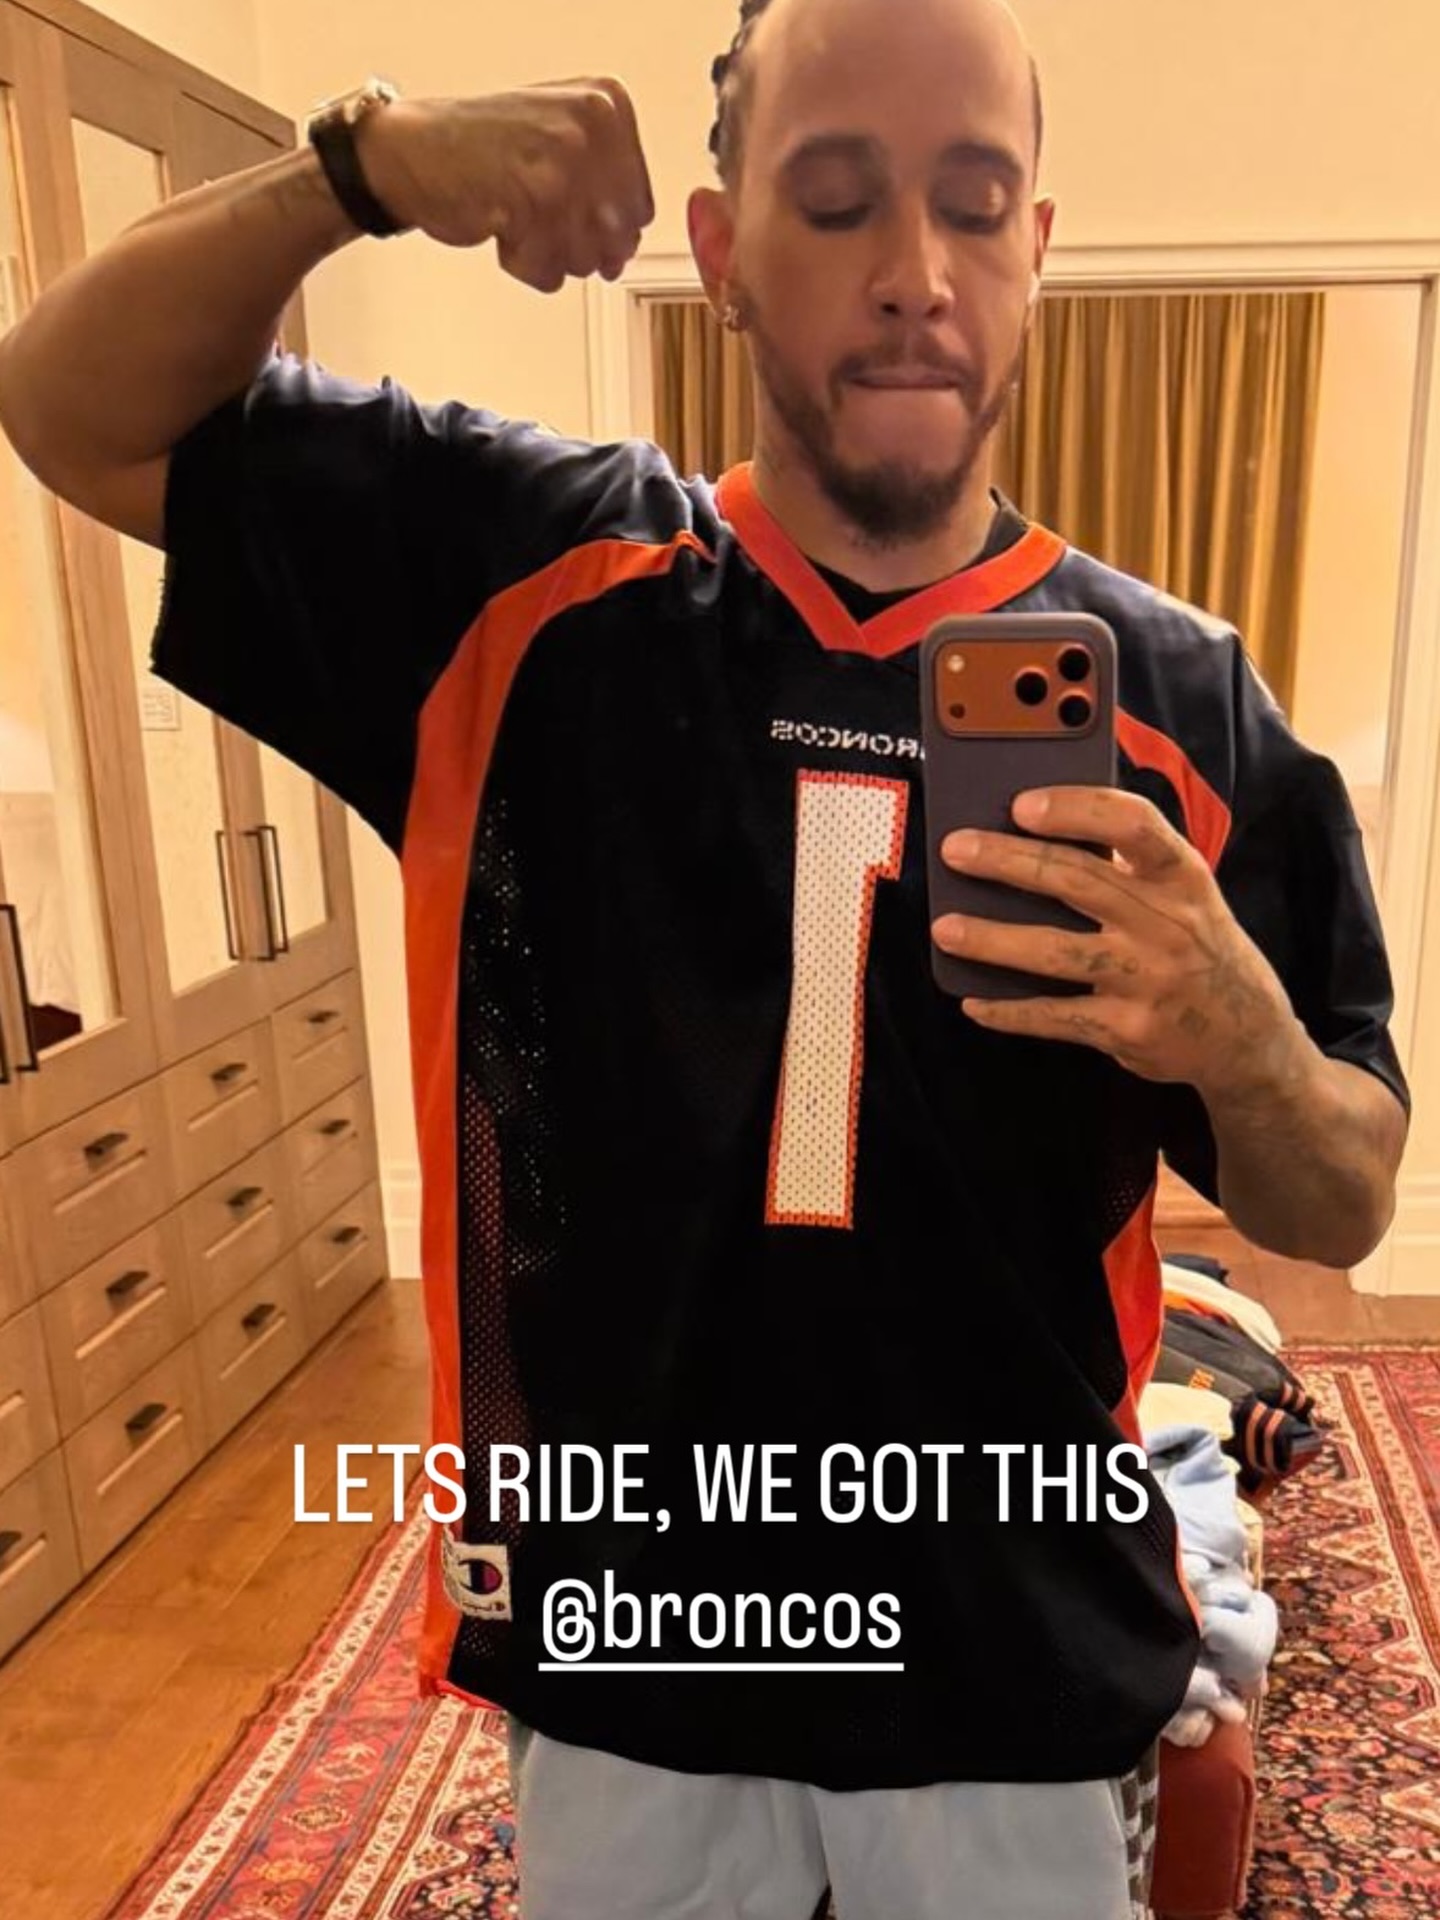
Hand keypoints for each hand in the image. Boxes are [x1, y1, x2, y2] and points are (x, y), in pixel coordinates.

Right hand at [358, 82, 654, 285]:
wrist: (413, 152)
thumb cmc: (483, 150)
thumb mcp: (561, 142)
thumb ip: (606, 187)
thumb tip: (627, 252)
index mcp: (607, 105)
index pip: (640, 207)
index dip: (607, 232)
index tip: (572, 219)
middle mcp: (590, 126)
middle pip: (617, 239)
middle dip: (580, 248)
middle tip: (540, 226)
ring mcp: (562, 162)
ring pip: (587, 258)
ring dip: (550, 256)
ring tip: (519, 221)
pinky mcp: (531, 201)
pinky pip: (550, 270)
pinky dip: (526, 265)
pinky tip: (503, 230)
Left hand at [931, 786, 1306, 1098]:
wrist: (1249, 1038)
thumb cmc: (1199, 949)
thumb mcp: (1186, 898)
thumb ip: (1128, 869)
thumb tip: (1034, 839)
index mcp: (1183, 876)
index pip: (1133, 824)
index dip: (1076, 809)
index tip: (1023, 803)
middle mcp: (1168, 924)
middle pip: (1076, 881)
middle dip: (1008, 862)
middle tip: (956, 850)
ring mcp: (1147, 980)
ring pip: (1056, 952)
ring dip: (992, 939)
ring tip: (945, 929)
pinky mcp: (1128, 1030)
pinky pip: (1055, 1016)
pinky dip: (1009, 1011)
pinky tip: (974, 1001)